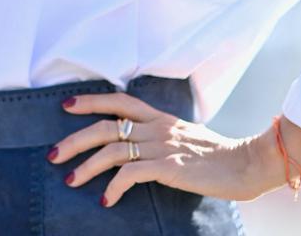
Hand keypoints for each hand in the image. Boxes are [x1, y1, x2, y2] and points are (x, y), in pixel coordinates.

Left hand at [47, 91, 264, 207]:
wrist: (247, 163)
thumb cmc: (219, 155)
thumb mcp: (186, 137)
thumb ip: (163, 136)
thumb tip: (141, 145)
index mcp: (160, 117)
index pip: (118, 100)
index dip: (90, 101)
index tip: (66, 106)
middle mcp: (156, 127)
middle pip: (105, 126)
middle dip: (74, 139)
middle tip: (52, 154)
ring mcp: (162, 146)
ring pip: (111, 149)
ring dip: (85, 166)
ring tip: (70, 180)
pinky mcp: (169, 167)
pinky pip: (130, 174)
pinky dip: (113, 187)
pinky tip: (105, 200)